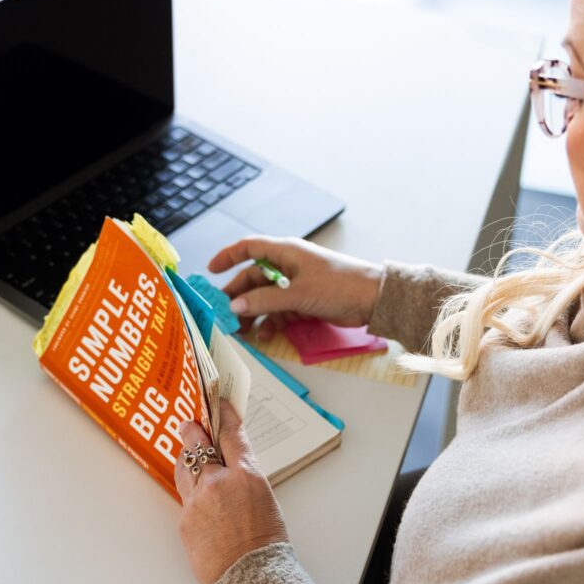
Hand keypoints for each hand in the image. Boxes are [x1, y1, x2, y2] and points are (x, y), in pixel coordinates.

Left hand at [175, 400, 288, 583]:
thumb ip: (245, 477)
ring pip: (184, 468)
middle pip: (197, 445)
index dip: (223, 415)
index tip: (218, 403)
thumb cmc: (266, 544)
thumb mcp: (266, 500)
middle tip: (189, 424)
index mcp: (246, 475)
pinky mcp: (183, 519)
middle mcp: (218, 482)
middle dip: (192, 432)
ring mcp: (197, 501)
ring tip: (189, 455)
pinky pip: (185, 498)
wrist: (250, 581)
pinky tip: (200, 501)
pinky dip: (191, 495)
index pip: (231, 434)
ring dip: (187, 460)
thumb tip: (231, 465)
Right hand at [207, 235, 382, 338]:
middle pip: (253, 278)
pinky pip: (279, 310)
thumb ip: (264, 301)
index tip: (210, 271)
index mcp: (285, 252)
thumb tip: (234, 306)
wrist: (373, 299)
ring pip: (265, 298)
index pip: (249, 248)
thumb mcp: (297, 294)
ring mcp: (295, 284)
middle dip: (238, 296)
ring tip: (242, 332)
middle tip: (223, 314)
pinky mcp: (304, 300)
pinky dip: (271, 322)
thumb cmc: (338, 285)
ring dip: (253, 313)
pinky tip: (266, 335)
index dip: (228, 257)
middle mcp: (287, 265)